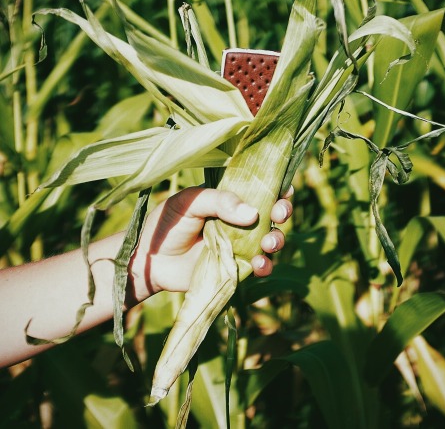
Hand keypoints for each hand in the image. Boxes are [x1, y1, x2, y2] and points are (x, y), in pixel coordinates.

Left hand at [128, 186, 292, 300]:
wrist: (151, 260)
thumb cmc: (167, 223)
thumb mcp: (190, 202)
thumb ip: (219, 201)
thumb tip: (253, 213)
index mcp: (230, 197)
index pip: (260, 187)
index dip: (277, 187)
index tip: (284, 190)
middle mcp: (239, 219)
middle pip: (273, 212)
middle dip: (283, 211)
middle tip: (279, 214)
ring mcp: (240, 243)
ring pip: (271, 238)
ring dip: (277, 239)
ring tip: (267, 243)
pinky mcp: (237, 266)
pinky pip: (260, 266)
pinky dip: (266, 265)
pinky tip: (259, 264)